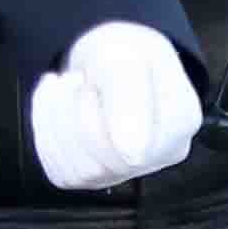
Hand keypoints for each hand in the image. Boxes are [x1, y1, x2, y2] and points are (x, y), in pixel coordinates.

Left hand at [28, 19, 200, 191]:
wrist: (107, 58)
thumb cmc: (124, 51)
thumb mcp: (124, 54)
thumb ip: (129, 96)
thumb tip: (131, 154)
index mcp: (180, 120)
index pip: (135, 144)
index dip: (98, 113)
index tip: (87, 78)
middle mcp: (160, 154)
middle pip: (106, 161)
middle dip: (73, 115)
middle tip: (72, 79)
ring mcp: (128, 170)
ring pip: (81, 172)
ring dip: (56, 124)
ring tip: (62, 88)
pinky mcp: (93, 177)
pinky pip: (62, 173)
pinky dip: (47, 136)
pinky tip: (54, 108)